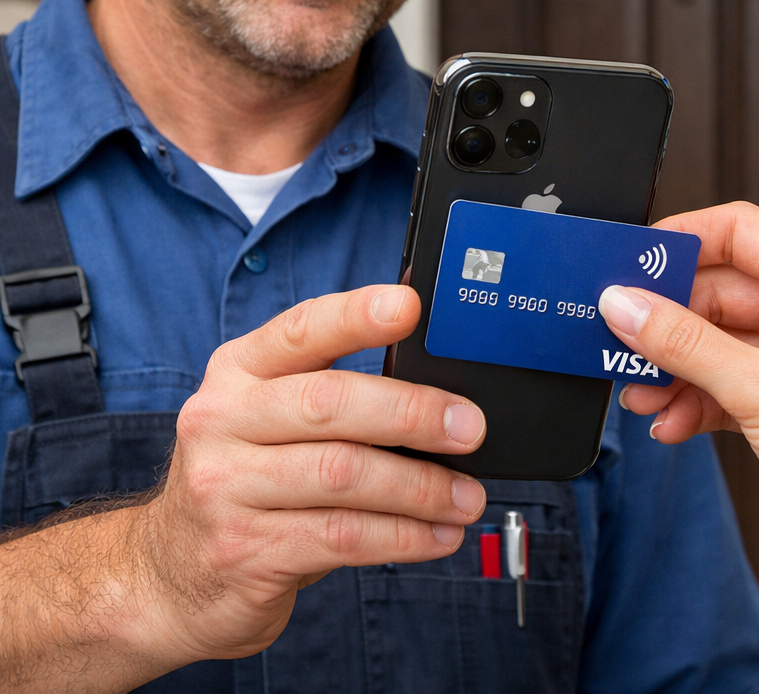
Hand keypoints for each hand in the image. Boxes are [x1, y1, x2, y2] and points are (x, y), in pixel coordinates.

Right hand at [139, 283, 486, 665]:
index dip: (357, 315)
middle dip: (413, 413)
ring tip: (466, 497)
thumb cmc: (246, 480)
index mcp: (238, 371)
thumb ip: (332, 395)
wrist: (168, 573)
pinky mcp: (245, 550)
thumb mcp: (267, 419)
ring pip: (344, 475)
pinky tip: (437, 535)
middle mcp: (223, 419)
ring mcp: (226, 488)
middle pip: (330, 403)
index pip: (302, 329)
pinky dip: (403, 536)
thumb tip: (440, 392)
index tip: (410, 306)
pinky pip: (342, 537)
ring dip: (421, 488)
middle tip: (469, 428)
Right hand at [599, 202, 758, 593]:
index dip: (679, 241)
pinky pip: (720, 381)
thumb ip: (683, 343)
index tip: (629, 260)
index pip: (738, 232)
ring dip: (671, 367)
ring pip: (712, 340)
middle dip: (665, 321)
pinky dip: (690, 399)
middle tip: (619, 336)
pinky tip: (669, 420)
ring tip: (639, 389)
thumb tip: (626, 305)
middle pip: (716, 291)